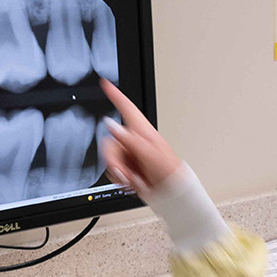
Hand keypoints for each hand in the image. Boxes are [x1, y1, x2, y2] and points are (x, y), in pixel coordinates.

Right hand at [99, 79, 184, 195]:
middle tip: (125, 172)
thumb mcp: (150, 154)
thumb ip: (130, 140)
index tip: (105, 83)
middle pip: (109, 140)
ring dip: (119, 172)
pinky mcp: (127, 167)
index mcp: (142, 131)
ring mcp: (130, 154)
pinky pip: (113, 170)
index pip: (126, 108)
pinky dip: (120, 178)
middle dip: (114, 160)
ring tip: (134, 179)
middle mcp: (134, 140)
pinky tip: (133, 181)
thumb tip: (113, 126)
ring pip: (109, 157)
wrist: (170, 192)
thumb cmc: (168, 170)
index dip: (115, 95)